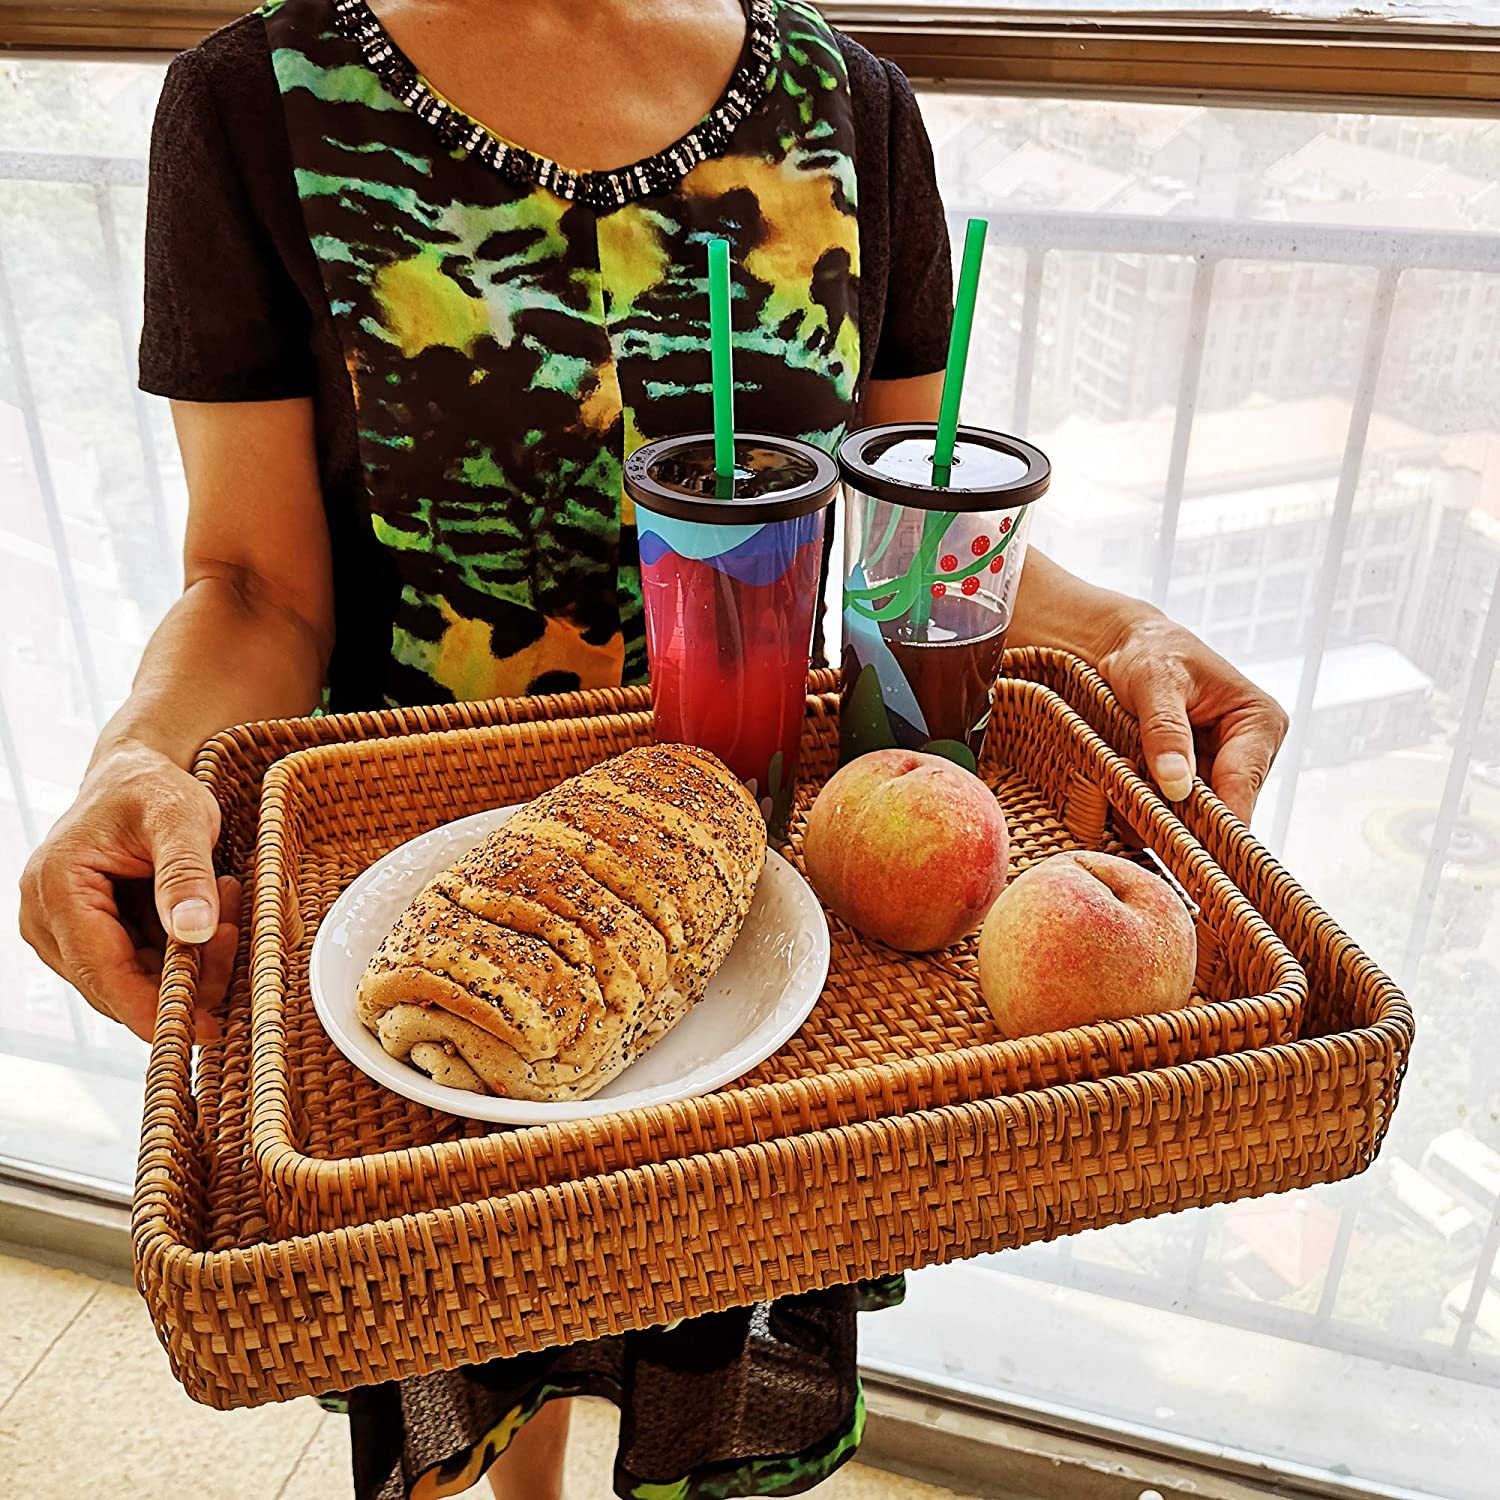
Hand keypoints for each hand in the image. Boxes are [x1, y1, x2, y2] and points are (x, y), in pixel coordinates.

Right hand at [19, 741, 239, 1042]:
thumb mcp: (181, 818)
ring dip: (189, 961)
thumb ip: (185, 874)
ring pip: (132, 980)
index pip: (102, 970)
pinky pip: (138, 965)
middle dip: (184, 976)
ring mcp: (63, 931)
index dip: (152, 1007)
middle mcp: (46, 917)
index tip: (200, 1028)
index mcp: (57, 887)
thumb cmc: (151, 789)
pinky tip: (211, 914)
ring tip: (225, 903)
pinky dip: (180, 952)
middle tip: (235, 935)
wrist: (135, 774)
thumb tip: (193, 932)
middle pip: (117, 984)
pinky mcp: (88, 937)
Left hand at [1097, 612, 1288, 822]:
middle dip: (1177, 814)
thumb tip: (1176, 784)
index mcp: (1259, 723)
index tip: (1193, 850)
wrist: (1126, 649)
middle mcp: (1248, 754)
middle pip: (1220, 810)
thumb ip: (1165, 730)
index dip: (1219, 821)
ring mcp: (1218, 772)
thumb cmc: (1150, 653)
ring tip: (1121, 778)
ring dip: (1153, 810)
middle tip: (1132, 803)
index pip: (1243, 784)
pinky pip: (1170, 812)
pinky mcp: (1191, 783)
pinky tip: (1120, 784)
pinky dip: (1142, 806)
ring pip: (1192, 818)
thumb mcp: (1155, 682)